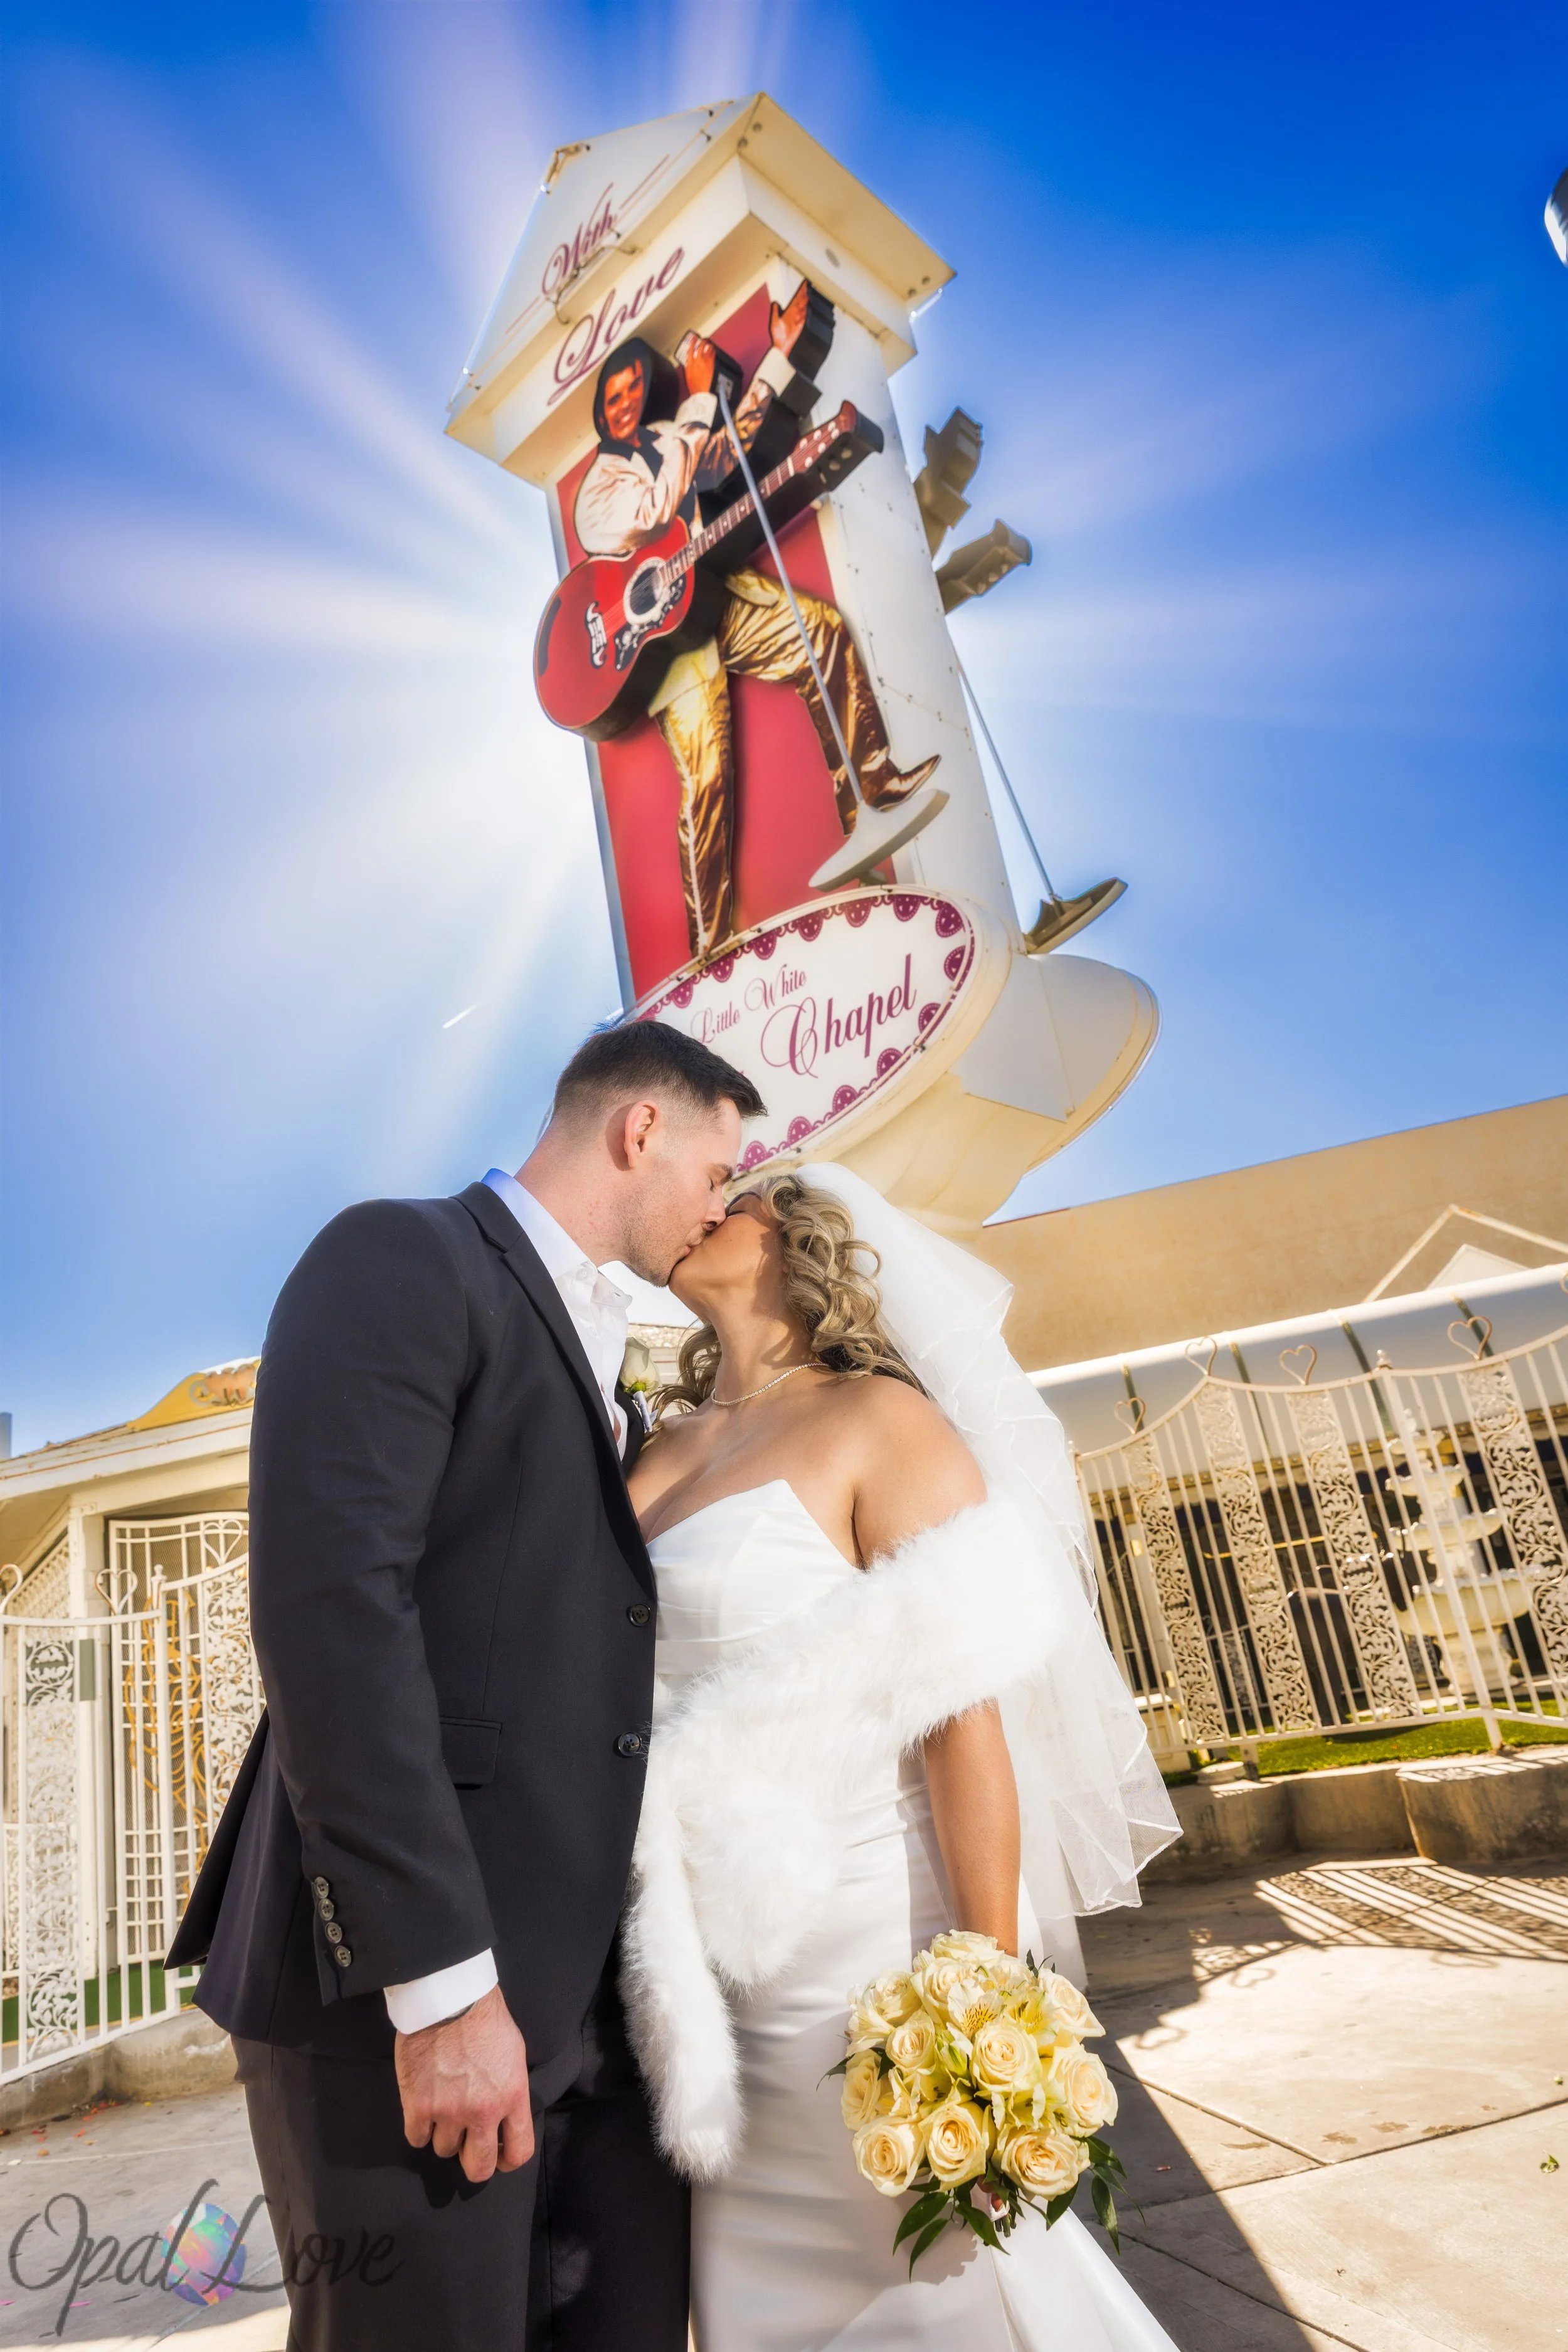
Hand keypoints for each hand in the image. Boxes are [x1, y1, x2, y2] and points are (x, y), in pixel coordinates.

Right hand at [395, 1984, 532, 2183]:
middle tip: (467, 2147)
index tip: (499, 2157)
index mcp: (512, 2097)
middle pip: (479, 2167)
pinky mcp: (417, 2105)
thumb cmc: (486, 2020)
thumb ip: (511, 2092)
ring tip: (443, 2110)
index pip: (519, 2152)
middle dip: (474, 2162)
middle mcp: (482, 2111)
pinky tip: (423, 2109)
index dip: (508, 2161)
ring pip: (444, 2150)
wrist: (448, 1997)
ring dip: (444, 2135)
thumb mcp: (514, 2056)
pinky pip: (417, 2138)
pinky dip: (419, 2128)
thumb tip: (505, 2119)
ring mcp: (448, 2111)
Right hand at [682, 334, 715, 395]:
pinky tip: (714, 351)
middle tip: (704, 340)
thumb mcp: (688, 376)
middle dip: (702, 341)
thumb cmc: (694, 387)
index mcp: (689, 363)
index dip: (692, 342)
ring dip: (709, 345)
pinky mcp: (711, 364)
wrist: (700, 392)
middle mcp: (696, 360)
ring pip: (707, 348)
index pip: (690, 349)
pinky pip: (713, 354)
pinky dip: (713, 351)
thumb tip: (690, 363)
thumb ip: (689, 367)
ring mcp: (704, 361)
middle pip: (700, 346)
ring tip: (710, 345)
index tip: (694, 338)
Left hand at [770, 278, 809, 356]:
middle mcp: (794, 314)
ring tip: (804, 297)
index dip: (799, 292)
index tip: (803, 285)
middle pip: (800, 302)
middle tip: (806, 287)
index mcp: (789, 312)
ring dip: (803, 303)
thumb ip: (775, 311)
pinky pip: (803, 318)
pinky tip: (803, 309)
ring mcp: (798, 320)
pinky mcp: (800, 326)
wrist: (781, 345)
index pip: (795, 299)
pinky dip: (803, 314)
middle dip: (803, 295)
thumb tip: (774, 302)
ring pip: (802, 309)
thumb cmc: (778, 335)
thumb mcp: (774, 321)